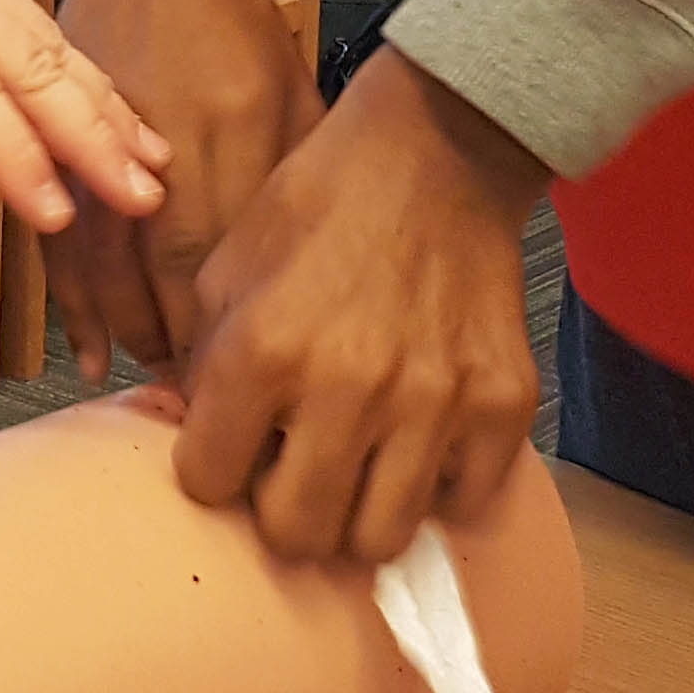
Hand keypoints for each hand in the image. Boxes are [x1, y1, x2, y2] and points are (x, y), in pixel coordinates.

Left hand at [0, 0, 165, 237]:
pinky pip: (33, 15)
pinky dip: (79, 64)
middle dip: (89, 136)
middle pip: (26, 64)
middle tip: (144, 199)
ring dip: (101, 102)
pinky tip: (114, 105)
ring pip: (44, 39)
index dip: (9, 152)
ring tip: (153, 165)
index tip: (52, 208)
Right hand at [46, 0, 317, 382]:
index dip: (239, 352)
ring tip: (160, 394)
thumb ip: (299, 191)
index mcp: (232, 156)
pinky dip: (76, 313)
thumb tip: (309, 285)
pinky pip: (61, 256)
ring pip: (109, 287)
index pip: (233, 285)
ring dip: (133, 345)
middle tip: (214, 420)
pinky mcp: (61, 157)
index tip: (258, 400)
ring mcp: (102, 164)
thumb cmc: (234, 27)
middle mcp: (162, 170)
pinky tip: (93, 362)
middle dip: (188, 366)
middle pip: (169, 298)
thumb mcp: (295, 104)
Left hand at [175, 46, 545, 561]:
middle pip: (298, 535)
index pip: (209, 484)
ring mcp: (433, 402)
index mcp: (263, 350)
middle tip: (291, 473)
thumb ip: (203, 364)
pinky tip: (418, 443)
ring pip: (379, 538)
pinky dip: (437, 486)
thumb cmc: (318, 207)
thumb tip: (191, 439)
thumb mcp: (227, 270)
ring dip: (358, 513)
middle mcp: (346, 388)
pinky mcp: (502, 403)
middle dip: (282, 512)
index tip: (230, 448)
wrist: (436, 154)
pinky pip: (462, 500)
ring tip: (355, 467)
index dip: (213, 469)